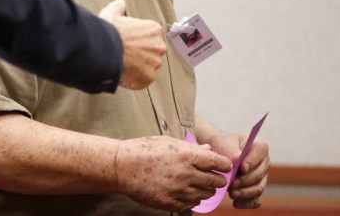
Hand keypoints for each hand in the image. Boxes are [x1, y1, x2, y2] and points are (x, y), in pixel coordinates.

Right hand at [98, 0, 166, 89]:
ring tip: (122, 66)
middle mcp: (159, 46)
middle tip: (124, 55)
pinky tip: (123, 76)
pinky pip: (142, 80)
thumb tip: (120, 4)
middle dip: (140, 54)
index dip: (137, 40)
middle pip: (151, 52)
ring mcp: (155, 62)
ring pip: (148, 67)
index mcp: (154, 29)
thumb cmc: (108, 31)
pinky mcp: (148, 77)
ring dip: (137, 68)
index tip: (128, 42)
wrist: (103, 48)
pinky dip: (134, 80)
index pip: (150, 36)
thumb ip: (119, 7)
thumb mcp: (112, 12)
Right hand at [115, 136, 233, 211]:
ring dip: (205, 190)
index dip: (225, 165)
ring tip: (197, 184)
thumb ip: (190, 148)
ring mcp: (178, 191)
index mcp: (186, 156)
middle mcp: (185, 174)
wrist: (122, 167)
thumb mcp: (168, 142)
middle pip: (215, 181)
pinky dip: (193, 198)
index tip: (224, 166)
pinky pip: (192, 204)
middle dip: (217, 179)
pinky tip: (185, 191)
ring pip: (206, 195)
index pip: (218, 163)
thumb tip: (208, 149)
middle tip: (213, 177)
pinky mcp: (171, 203)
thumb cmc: (143, 150)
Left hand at [207, 132, 269, 208]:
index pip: (259, 155)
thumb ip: (232, 150)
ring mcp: (262, 177)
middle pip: (258, 175)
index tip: (241, 168)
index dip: (251, 162)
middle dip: (244, 181)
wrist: (220, 153)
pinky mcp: (256, 188)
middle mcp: (264, 163)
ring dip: (244, 193)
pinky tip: (236, 203)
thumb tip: (237, 159)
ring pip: (258, 188)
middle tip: (230, 184)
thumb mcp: (225, 142)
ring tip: (231, 193)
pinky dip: (247, 203)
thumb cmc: (223, 145)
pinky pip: (256, 199)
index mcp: (259, 147)